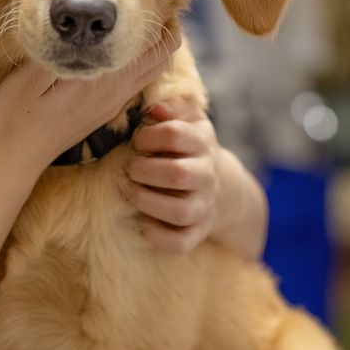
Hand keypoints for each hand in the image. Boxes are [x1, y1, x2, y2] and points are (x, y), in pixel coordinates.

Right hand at [0, 28, 178, 175]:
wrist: (13, 159)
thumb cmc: (12, 116)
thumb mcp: (27, 78)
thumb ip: (59, 53)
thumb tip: (81, 26)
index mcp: (102, 80)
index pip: (148, 43)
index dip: (154, 16)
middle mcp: (115, 92)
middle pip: (161, 56)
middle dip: (164, 30)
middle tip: (149, 2)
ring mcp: (113, 103)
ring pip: (153, 71)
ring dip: (155, 47)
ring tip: (138, 21)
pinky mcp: (105, 110)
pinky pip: (138, 83)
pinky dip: (143, 62)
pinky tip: (123, 48)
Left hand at [122, 95, 222, 253]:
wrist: (222, 189)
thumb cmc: (191, 150)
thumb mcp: (189, 122)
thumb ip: (173, 107)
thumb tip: (154, 107)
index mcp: (203, 144)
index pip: (176, 135)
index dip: (149, 136)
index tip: (137, 140)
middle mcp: (207, 176)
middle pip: (178, 174)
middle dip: (144, 170)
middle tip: (129, 168)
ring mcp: (204, 208)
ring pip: (179, 212)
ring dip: (145, 201)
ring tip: (128, 191)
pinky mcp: (197, 233)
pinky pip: (179, 242)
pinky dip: (157, 236)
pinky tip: (141, 222)